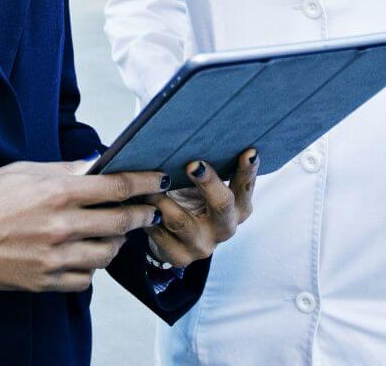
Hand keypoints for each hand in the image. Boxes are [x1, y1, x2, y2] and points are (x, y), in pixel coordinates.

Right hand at [0, 160, 166, 292]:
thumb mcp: (24, 170)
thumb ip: (65, 170)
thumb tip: (98, 164)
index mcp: (56, 192)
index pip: (117, 187)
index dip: (145, 183)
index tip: (159, 180)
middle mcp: (59, 226)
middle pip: (120, 222)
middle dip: (141, 215)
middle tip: (150, 210)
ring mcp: (53, 258)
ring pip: (108, 254)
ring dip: (118, 242)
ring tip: (116, 232)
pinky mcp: (44, 282)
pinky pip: (85, 280)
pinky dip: (92, 268)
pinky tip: (87, 255)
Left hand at [145, 149, 257, 266]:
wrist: (171, 232)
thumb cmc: (190, 196)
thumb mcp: (203, 182)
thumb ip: (206, 164)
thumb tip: (194, 129)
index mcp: (237, 208)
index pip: (245, 187)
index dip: (247, 170)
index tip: (248, 151)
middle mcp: (224, 228)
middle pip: (222, 205)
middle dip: (208, 182)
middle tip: (193, 163)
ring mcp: (201, 245)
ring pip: (180, 220)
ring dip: (162, 197)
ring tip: (148, 181)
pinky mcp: (177, 256)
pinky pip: (157, 231)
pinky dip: (146, 213)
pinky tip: (136, 200)